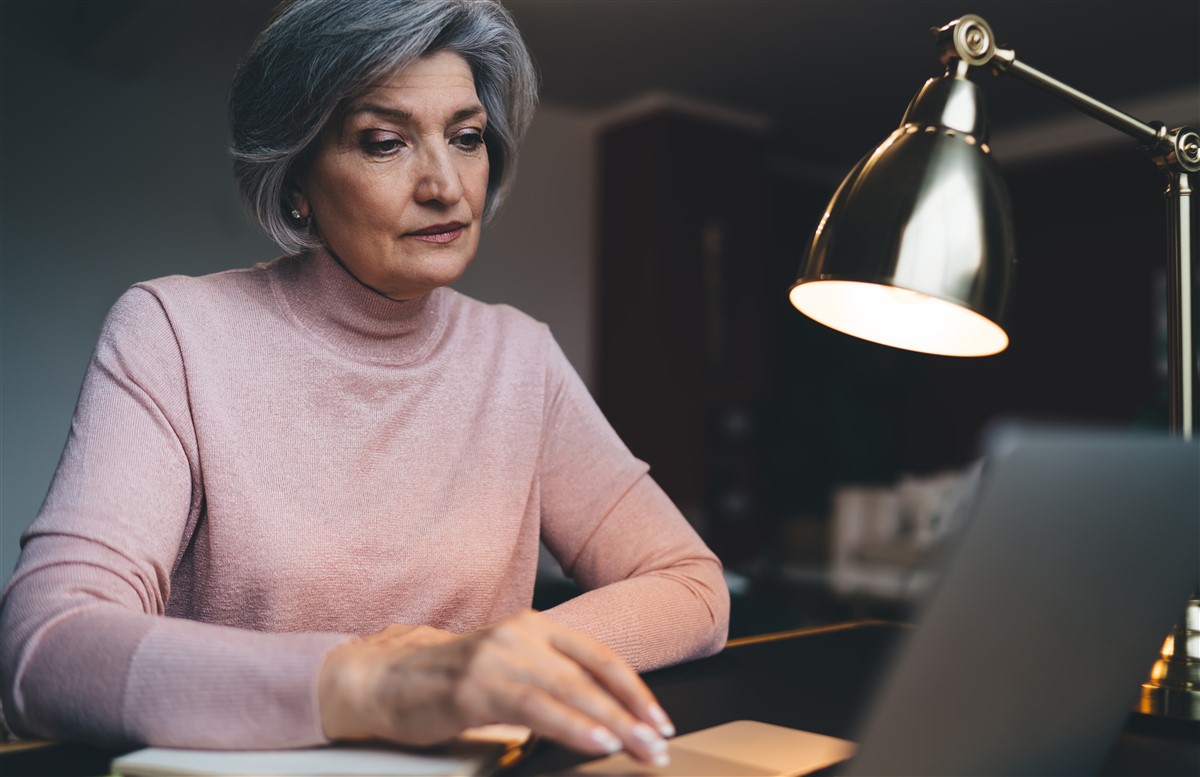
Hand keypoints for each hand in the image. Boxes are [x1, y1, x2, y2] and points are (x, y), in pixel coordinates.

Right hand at [318, 611, 674, 764]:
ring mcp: (496, 657)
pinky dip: (571, 725)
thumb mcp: (510, 670)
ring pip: (568, 690)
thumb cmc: (450, 680)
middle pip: (591, 676)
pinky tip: (595, 741)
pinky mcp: (474, 685)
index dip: (634, 690)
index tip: (659, 720)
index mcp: (534, 626)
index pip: (600, 657)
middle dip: (631, 714)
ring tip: (638, 748)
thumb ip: (551, 681)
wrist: (385, 677)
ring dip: (611, 723)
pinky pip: (534, 707)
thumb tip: (605, 715)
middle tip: (658, 744)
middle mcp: (520, 634)